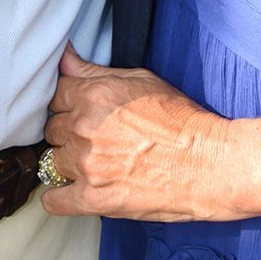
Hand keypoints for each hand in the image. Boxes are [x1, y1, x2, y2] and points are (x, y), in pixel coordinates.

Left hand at [39, 42, 237, 222]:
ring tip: (95, 165)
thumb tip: (63, 59)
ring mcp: (87, 164)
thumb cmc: (181, 121)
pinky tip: (72, 191)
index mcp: (94, 95)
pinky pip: (54, 201)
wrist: (208, 163)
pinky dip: (59, 197)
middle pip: (52, 129)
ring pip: (52, 161)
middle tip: (94, 140)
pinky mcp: (94, 198)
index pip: (55, 96)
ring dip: (69, 163)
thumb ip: (94, 72)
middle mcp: (85, 127)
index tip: (81, 114)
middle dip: (69, 134)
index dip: (69, 105)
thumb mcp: (141, 81)